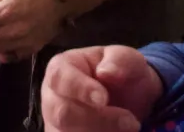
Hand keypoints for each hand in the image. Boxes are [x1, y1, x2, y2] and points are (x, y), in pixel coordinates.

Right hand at [41, 46, 161, 131]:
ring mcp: (56, 124)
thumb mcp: (127, 59)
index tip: (103, 98)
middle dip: (100, 119)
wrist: (129, 100)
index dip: (80, 88)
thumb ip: (119, 59)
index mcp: (61, 69)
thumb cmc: (121, 73)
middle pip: (63, 114)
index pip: (60, 78)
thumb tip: (105, 72)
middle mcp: (53, 98)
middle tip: (131, 121)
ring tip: (128, 128)